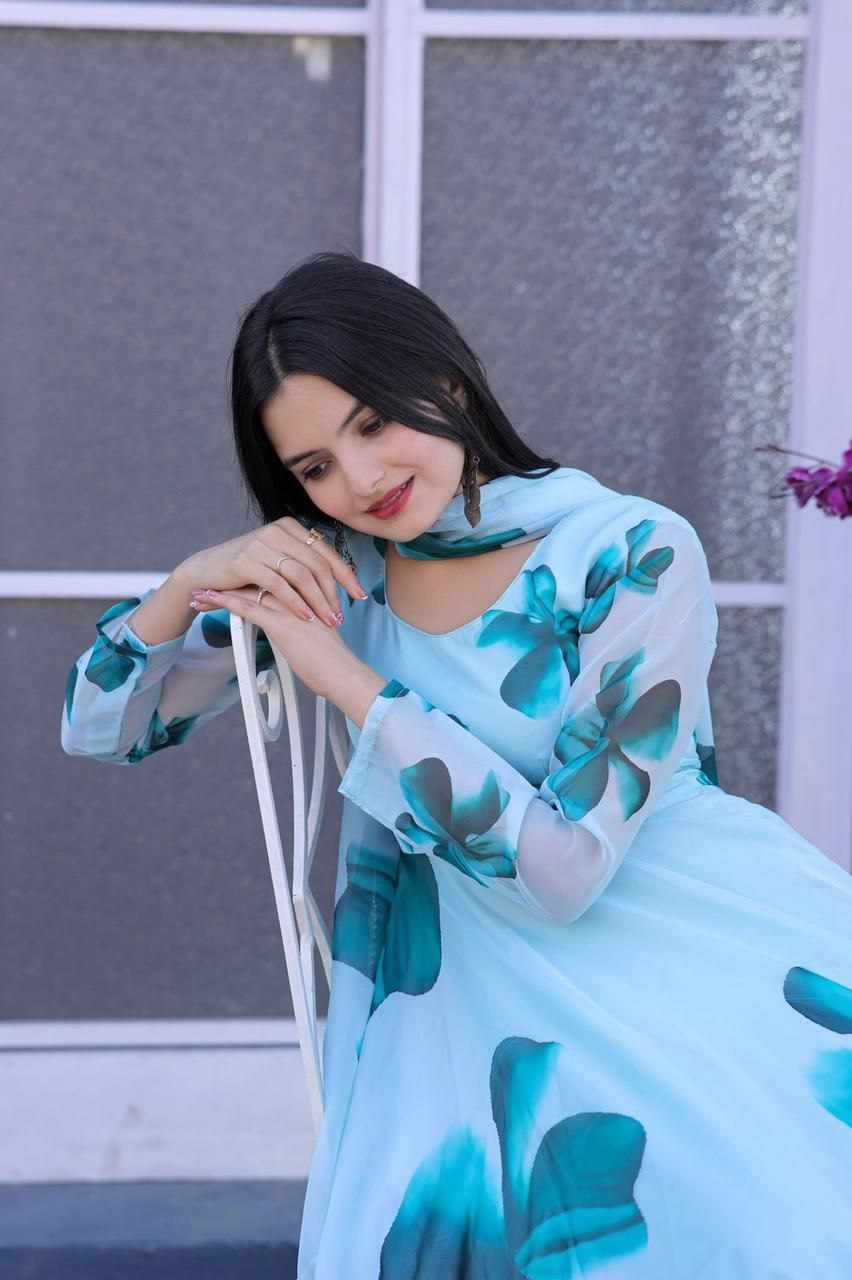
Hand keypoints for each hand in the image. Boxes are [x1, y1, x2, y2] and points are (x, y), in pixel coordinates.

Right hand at [174, 516, 367, 627]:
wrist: (206, 570)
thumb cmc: (245, 570)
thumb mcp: (277, 559)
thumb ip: (302, 563)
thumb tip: (336, 578)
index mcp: (290, 528)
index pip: (327, 552)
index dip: (346, 576)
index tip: (360, 596)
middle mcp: (278, 531)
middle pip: (318, 564)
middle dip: (333, 594)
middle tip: (341, 616)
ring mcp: (261, 544)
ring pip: (301, 575)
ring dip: (318, 601)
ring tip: (327, 620)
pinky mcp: (247, 561)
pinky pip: (279, 585)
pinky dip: (295, 602)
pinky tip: (305, 616)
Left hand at [196, 584, 384, 719]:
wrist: (344, 675)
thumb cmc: (334, 663)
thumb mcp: (318, 638)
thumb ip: (305, 628)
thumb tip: (296, 635)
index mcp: (307, 595)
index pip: (271, 579)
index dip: (249, 581)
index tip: (231, 583)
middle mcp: (298, 596)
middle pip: (257, 581)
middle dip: (231, 583)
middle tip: (208, 584)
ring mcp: (290, 608)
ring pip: (248, 591)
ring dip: (220, 592)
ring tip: (199, 594)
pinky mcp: (281, 624)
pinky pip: (247, 608)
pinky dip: (225, 603)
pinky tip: (209, 600)